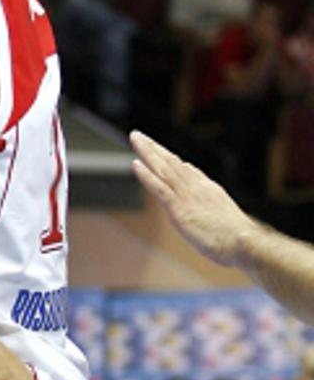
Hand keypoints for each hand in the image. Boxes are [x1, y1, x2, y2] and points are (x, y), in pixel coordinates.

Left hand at [129, 130, 255, 265]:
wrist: (244, 244)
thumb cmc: (237, 239)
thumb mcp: (224, 216)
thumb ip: (211, 205)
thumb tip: (206, 199)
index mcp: (208, 189)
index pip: (185, 169)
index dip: (169, 158)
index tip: (157, 148)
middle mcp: (197, 188)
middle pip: (171, 163)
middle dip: (154, 148)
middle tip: (138, 135)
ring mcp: (187, 197)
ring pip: (163, 169)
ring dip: (147, 153)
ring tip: (135, 138)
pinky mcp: (179, 209)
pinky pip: (160, 189)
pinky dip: (147, 176)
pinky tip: (136, 164)